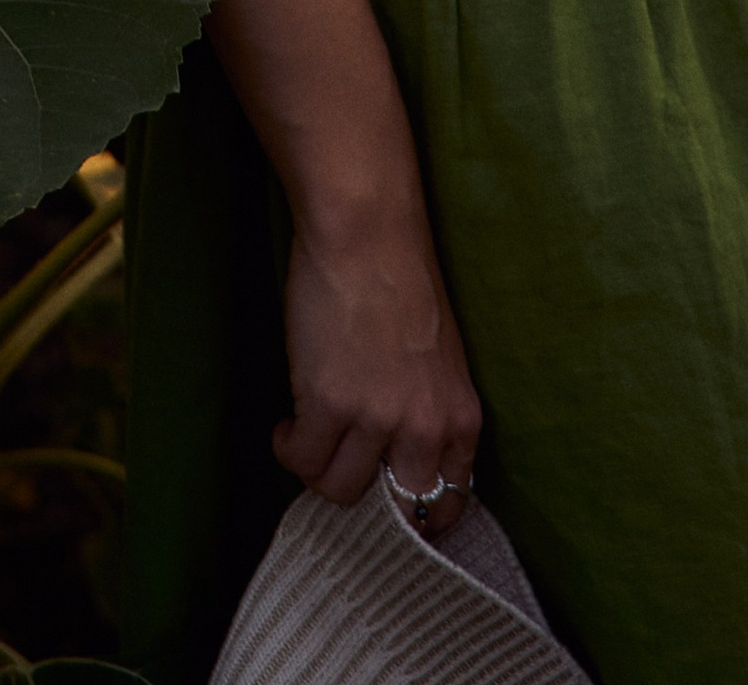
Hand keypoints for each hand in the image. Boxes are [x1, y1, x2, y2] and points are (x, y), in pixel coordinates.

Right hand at [274, 200, 483, 530]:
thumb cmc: (400, 279)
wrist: (367, 231)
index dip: (415, 516)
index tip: (389, 507)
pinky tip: (286, 425)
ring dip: (317, 469)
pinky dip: (288, 448)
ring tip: (307, 436)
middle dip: (365, 499)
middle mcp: (425, 428)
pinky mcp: (329, 404)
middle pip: (394, 512)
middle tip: (340, 468)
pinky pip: (301, 460)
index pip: (449, 504)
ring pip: (340, 489)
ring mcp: (377, 419)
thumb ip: (427, 413)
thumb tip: (394, 461)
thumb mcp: (439, 361)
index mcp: (460, 418)